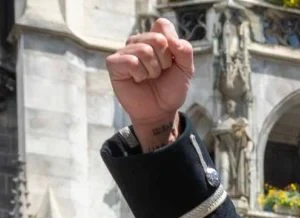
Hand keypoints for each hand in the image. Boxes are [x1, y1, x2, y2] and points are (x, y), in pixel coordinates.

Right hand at [106, 18, 192, 148]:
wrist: (160, 111)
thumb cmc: (170, 89)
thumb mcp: (186, 70)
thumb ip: (185, 51)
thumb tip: (173, 40)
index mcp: (155, 38)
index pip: (162, 25)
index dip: (172, 43)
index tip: (172, 61)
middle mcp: (138, 41)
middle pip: (156, 39)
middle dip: (165, 61)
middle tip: (160, 72)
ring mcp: (125, 51)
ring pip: (144, 50)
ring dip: (153, 70)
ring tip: (149, 77)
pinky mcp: (114, 63)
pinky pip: (130, 61)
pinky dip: (140, 74)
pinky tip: (138, 80)